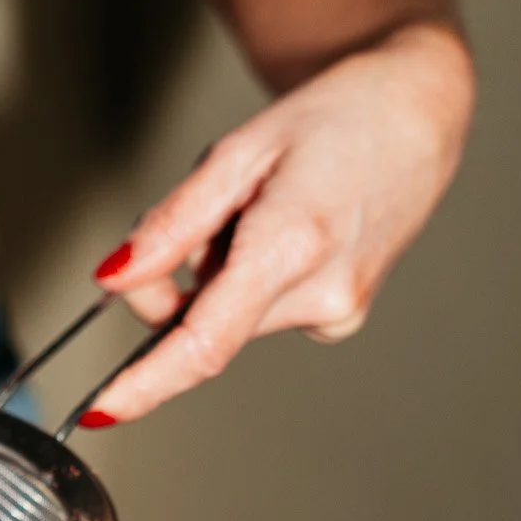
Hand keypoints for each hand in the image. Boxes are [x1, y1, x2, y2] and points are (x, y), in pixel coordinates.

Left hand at [82, 22, 474, 426]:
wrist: (417, 112)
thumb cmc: (338, 116)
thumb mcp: (238, 151)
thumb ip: (172, 224)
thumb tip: (115, 279)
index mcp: (294, 245)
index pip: (203, 341)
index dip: (146, 381)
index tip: (103, 409)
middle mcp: (321, 294)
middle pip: (201, 322)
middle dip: (176, 279)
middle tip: (207, 209)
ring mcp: (337, 313)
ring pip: (229, 316)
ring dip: (220, 270)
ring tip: (269, 206)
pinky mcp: (341, 318)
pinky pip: (261, 311)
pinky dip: (251, 276)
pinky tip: (288, 228)